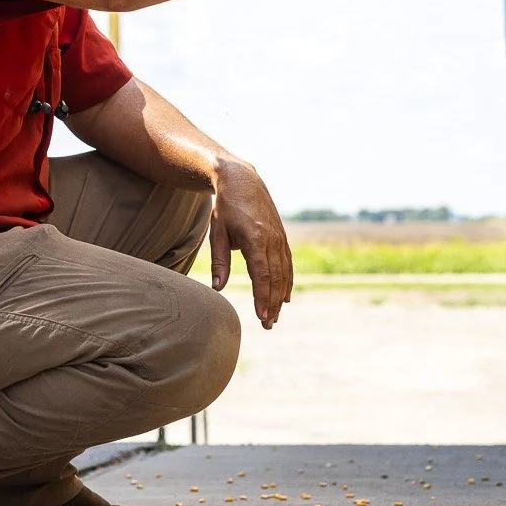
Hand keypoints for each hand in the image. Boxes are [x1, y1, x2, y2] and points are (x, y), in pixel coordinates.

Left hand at [208, 159, 293, 328]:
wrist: (243, 180)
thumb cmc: (226, 207)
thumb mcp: (218, 231)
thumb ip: (220, 260)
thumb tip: (218, 288)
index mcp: (256, 238)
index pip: (262, 274)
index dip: (263, 297)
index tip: (261, 317)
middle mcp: (272, 239)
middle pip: (276, 278)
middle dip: (272, 303)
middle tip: (268, 325)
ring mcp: (280, 237)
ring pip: (284, 272)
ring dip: (280, 296)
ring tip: (275, 317)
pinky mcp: (282, 236)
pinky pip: (287, 263)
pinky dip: (287, 281)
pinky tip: (285, 297)